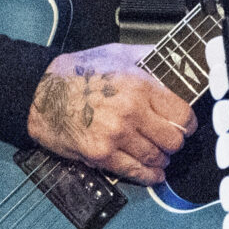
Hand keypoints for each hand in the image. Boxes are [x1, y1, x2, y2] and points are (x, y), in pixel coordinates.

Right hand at [27, 42, 195, 183]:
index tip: (186, 125)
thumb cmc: (74, 73)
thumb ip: (147, 57)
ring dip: (162, 159)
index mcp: (139, 85)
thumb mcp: (115, 53)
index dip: (188, 123)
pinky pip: (134, 171)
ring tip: (160, 156)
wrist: (39, 93)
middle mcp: (130, 112)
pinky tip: (153, 173)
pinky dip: (148, 176)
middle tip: (171, 140)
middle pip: (173, 140)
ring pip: (156, 158)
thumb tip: (172, 60)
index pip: (182, 114)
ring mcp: (116, 135)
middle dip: (175, 142)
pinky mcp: (101, 154)